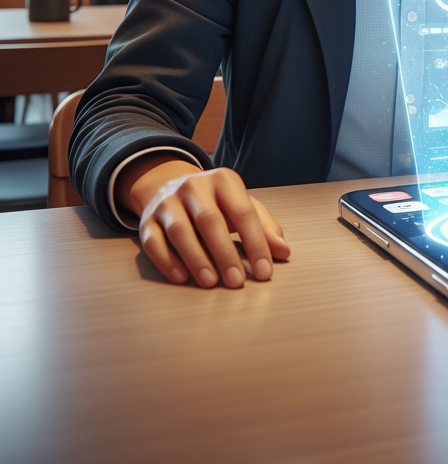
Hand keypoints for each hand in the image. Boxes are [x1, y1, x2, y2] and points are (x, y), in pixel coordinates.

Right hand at [120, 154, 289, 287]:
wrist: (169, 185)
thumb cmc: (215, 202)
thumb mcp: (241, 205)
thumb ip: (264, 227)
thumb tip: (283, 251)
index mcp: (224, 180)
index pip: (243, 212)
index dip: (256, 243)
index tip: (265, 271)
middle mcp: (194, 187)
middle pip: (210, 221)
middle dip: (225, 254)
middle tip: (236, 282)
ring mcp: (168, 202)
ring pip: (180, 231)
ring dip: (197, 259)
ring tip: (211, 283)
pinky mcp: (147, 220)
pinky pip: (154, 242)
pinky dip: (167, 261)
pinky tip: (182, 277)